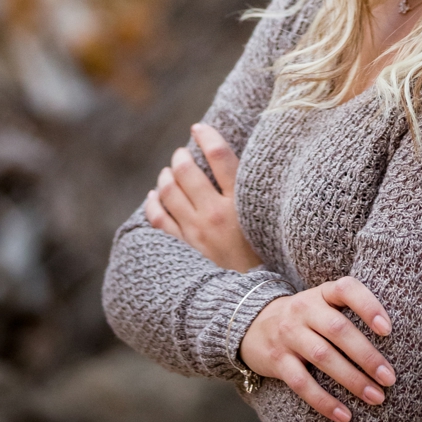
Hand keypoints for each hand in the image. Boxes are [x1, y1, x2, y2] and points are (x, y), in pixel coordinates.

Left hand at [145, 123, 263, 273]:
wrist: (253, 294)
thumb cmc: (267, 250)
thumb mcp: (268, 217)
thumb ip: (252, 191)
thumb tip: (234, 162)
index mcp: (241, 202)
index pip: (220, 156)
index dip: (207, 136)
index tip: (199, 127)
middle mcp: (215, 214)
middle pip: (187, 172)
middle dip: (181, 156)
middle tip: (182, 152)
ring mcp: (195, 231)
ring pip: (168, 192)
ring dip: (166, 175)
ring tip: (170, 170)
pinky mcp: (183, 246)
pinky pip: (158, 218)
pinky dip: (153, 202)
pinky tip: (155, 195)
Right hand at [239, 276, 397, 421]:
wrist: (252, 325)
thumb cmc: (307, 317)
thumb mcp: (325, 302)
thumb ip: (354, 309)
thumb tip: (402, 335)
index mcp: (323, 292)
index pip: (348, 290)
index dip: (369, 306)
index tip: (389, 329)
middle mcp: (304, 309)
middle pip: (339, 330)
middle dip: (367, 356)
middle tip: (391, 378)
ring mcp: (288, 335)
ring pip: (323, 357)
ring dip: (352, 380)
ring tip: (377, 397)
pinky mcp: (276, 361)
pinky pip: (302, 383)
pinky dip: (324, 401)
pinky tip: (345, 415)